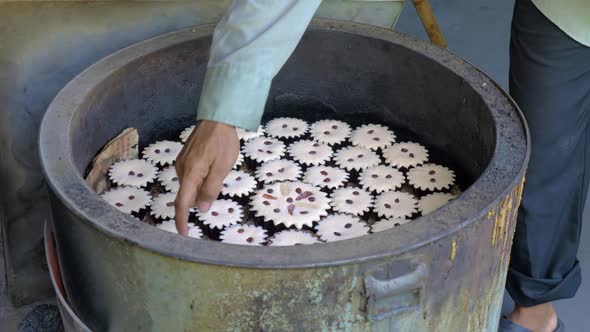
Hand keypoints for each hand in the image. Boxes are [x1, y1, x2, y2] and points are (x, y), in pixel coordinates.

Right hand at [174, 120, 238, 234]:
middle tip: (214, 195)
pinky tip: (211, 170)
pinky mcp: (185, 157)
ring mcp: (181, 162)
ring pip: (188, 185)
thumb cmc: (222, 142)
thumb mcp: (222, 168)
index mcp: (190, 173)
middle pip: (185, 195)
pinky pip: (189, 176)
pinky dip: (198, 181)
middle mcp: (181, 169)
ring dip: (199, 190)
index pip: (182, 203)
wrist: (217, 118)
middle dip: (196, 202)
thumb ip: (211, 188)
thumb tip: (202, 208)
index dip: (182, 220)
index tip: (183, 234)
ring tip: (218, 174)